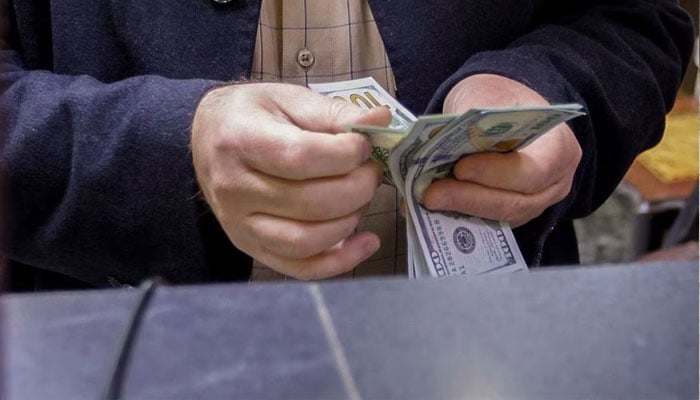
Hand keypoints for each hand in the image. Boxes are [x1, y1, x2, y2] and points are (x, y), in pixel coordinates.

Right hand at [191, 82, 390, 278]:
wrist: (207, 138)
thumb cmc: (252, 116)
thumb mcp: (289, 99)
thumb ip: (335, 113)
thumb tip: (380, 121)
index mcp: (240, 140)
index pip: (301, 158)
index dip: (345, 155)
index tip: (364, 145)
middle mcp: (235, 188)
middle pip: (310, 203)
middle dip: (358, 188)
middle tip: (371, 170)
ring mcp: (239, 225)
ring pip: (306, 241)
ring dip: (350, 221)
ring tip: (362, 197)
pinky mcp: (250, 247)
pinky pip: (300, 267)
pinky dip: (340, 261)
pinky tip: (365, 241)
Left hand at [422, 74, 581, 226]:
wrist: (504, 109)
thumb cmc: (500, 99)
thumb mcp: (487, 95)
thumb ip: (471, 120)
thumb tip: (441, 143)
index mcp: (558, 148)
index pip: (532, 171)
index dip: (495, 174)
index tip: (460, 168)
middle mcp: (553, 184)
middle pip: (514, 202)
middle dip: (469, 198)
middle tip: (431, 194)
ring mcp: (534, 204)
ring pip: (498, 217)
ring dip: (460, 209)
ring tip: (427, 199)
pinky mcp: (511, 215)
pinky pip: (487, 221)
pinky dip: (459, 214)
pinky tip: (431, 207)